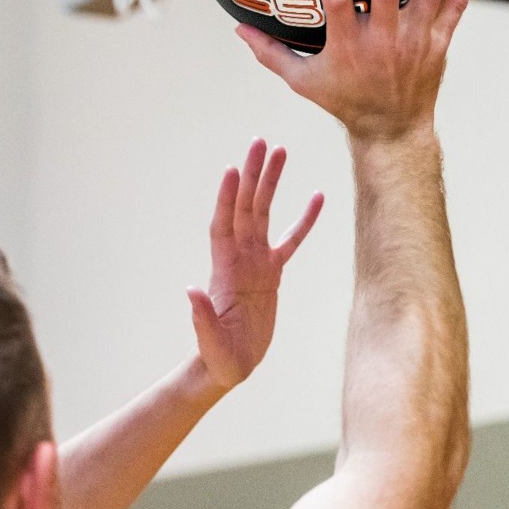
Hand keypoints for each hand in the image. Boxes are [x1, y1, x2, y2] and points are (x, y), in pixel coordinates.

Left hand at [187, 139, 322, 389]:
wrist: (229, 366)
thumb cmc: (218, 356)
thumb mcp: (209, 341)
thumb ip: (201, 317)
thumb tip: (191, 290)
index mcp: (224, 270)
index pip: (224, 225)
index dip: (227, 199)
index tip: (233, 169)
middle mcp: (239, 258)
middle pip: (246, 208)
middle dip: (252, 175)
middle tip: (261, 143)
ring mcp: (256, 262)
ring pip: (265, 214)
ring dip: (271, 183)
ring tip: (281, 152)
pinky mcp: (272, 273)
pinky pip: (291, 240)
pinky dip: (303, 220)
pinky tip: (317, 197)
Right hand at [236, 0, 488, 141]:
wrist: (391, 130)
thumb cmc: (343, 102)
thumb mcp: (302, 82)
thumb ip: (271, 53)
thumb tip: (238, 29)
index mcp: (348, 47)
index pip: (337, 3)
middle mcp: (384, 41)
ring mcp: (415, 40)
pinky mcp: (438, 41)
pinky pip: (458, 5)